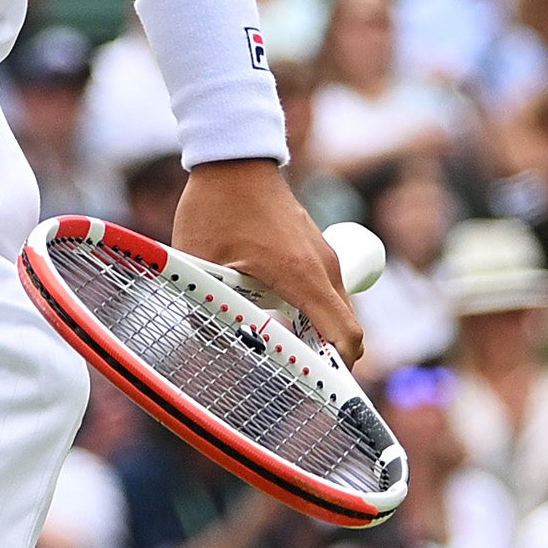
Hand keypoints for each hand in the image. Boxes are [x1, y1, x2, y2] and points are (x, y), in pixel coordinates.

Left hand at [175, 160, 361, 363]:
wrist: (235, 157)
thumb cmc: (217, 206)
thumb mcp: (201, 261)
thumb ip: (207, 304)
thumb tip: (209, 342)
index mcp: (303, 275)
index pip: (345, 335)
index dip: (338, 370)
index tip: (319, 391)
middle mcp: (325, 267)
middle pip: (345, 330)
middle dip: (324, 357)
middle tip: (289, 375)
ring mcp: (325, 257)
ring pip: (335, 312)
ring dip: (315, 332)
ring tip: (274, 341)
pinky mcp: (317, 250)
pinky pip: (325, 292)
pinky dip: (310, 310)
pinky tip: (271, 310)